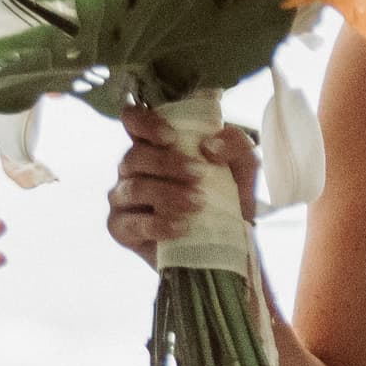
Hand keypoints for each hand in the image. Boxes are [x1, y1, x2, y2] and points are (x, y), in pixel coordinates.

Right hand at [108, 104, 259, 256]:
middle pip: (135, 155)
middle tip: (199, 174)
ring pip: (134, 188)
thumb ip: (236, 145)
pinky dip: (157, 224)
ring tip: (198, 203)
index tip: (170, 137)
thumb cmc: (229, 197)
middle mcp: (134, 168)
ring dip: (166, 193)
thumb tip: (210, 146)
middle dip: (167, 163)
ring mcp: (124, 198)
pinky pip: (131, 224)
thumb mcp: (243, 168)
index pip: (133, 121)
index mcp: (154, 145)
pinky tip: (181, 227)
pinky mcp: (122, 229)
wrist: (228, 244)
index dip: (144, 123)